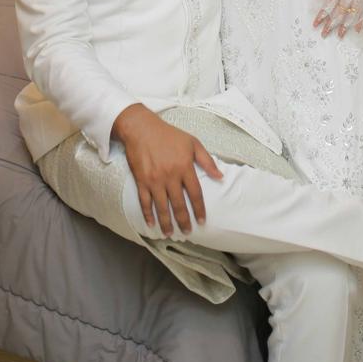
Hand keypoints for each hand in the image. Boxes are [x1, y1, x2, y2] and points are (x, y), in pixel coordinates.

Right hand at [112, 104, 222, 235]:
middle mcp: (170, 176)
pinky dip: (148, 214)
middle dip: (183, 221)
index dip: (199, 209)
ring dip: (166, 222)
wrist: (142, 128)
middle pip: (179, 204)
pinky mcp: (141, 181)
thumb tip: (220, 177)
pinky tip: (151, 224)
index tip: (202, 221)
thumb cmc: (168, 134)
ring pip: (162, 207)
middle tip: (187, 232)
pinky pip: (145, 202)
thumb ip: (207, 160)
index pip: (195, 194)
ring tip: (169, 233)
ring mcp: (155, 180)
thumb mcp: (192, 142)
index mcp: (185, 167)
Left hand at [313, 0, 362, 38]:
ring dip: (344, 26)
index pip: (328, 6)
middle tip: (324, 34)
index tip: (315, 24)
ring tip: (339, 35)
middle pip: (338, 13)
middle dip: (330, 25)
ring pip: (351, 15)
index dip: (321, 16)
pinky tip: (357, 30)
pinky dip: (360, 22)